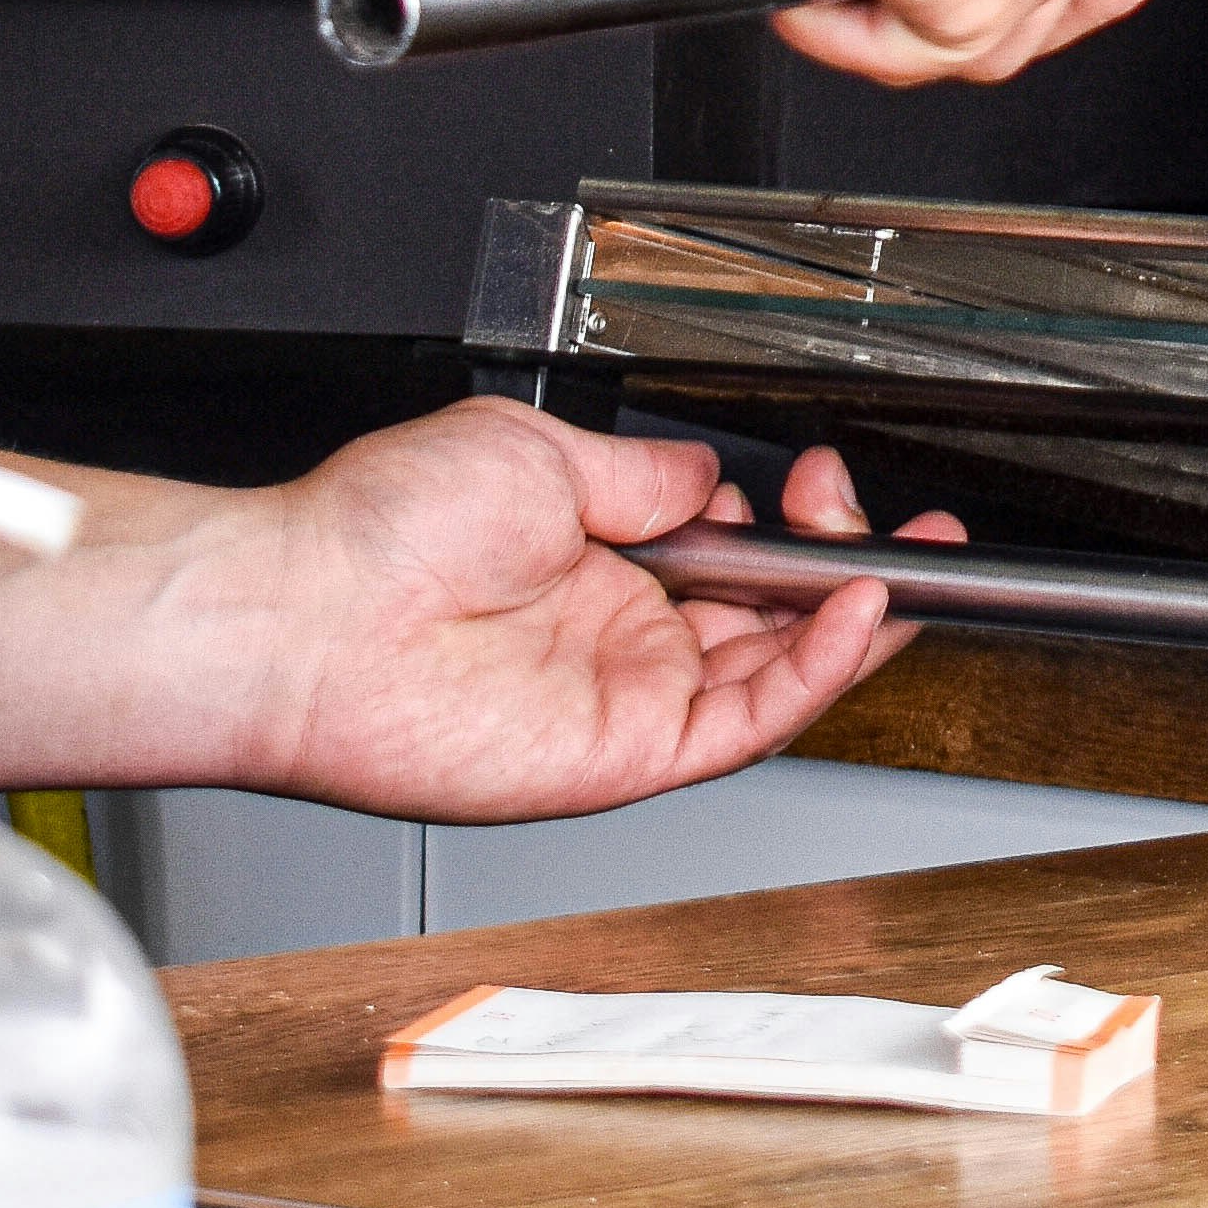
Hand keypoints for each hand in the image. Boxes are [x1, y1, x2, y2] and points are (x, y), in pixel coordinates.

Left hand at [0, 393, 954, 815]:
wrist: (306, 613)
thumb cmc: (376, 533)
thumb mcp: (535, 451)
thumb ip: (640, 474)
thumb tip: (707, 473)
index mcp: (599, 563)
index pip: (737, 557)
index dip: (799, 526)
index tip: (827, 485)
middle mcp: (619, 637)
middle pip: (773, 620)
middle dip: (850, 572)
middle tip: (902, 530)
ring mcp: (624, 699)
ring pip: (774, 677)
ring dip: (850, 626)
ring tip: (901, 568)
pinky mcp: (623, 755)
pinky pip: (743, 721)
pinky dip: (813, 673)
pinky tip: (854, 615)